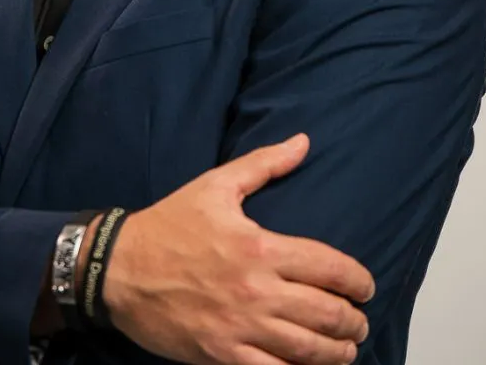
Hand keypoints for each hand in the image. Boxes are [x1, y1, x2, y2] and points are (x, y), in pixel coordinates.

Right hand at [103, 134, 373, 364]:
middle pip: (327, 313)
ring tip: (346, 348)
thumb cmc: (168, 226)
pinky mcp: (223, 355)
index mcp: (258, 247)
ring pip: (309, 350)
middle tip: (359, 320)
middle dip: (354, 320)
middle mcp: (256, 290)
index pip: (328, 267)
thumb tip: (302, 142)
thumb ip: (264, 164)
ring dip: (338, 352)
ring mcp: (240, 327)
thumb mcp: (215, 186)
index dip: (357, 280)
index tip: (365, 285)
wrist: (119, 268)